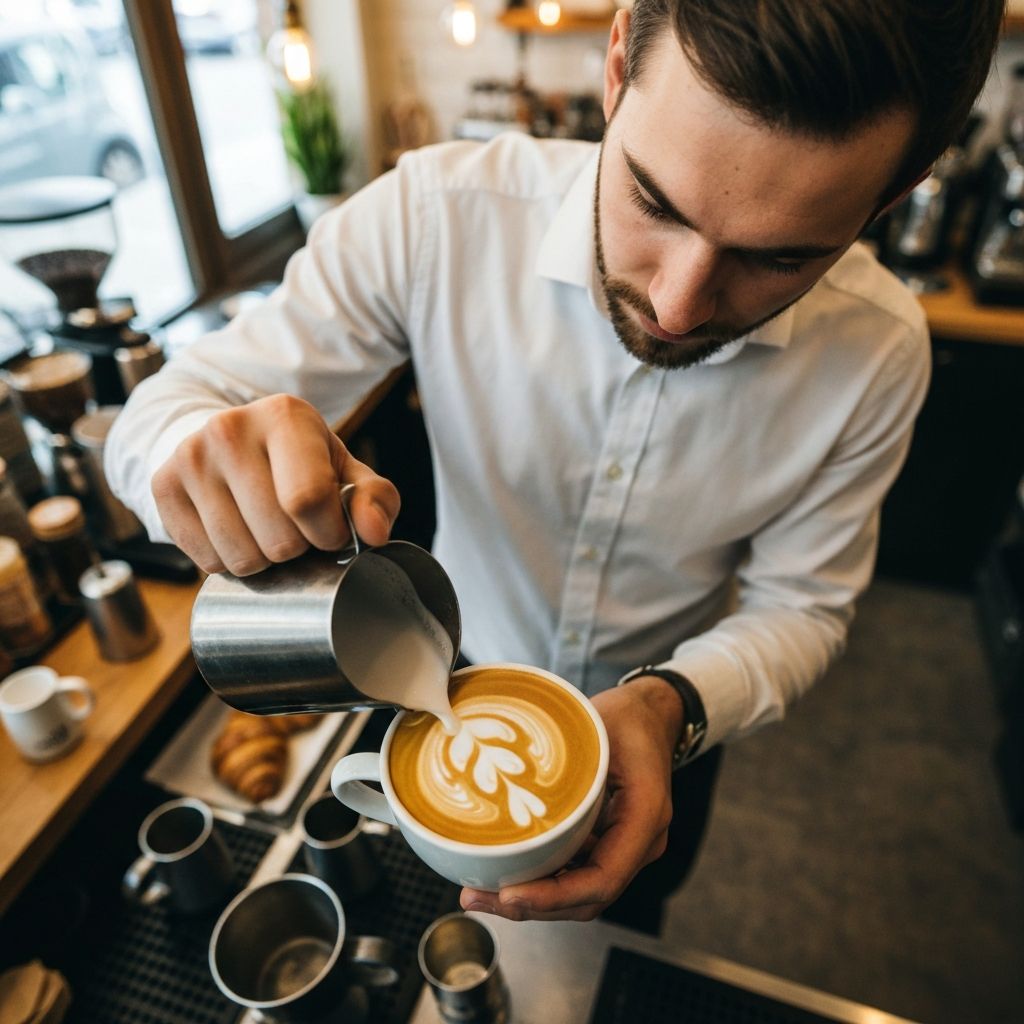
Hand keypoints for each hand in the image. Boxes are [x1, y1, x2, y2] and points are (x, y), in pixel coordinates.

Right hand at [151, 394, 400, 574]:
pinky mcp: (163, 485)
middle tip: (296, 527)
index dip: (328, 534)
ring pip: (241, 558)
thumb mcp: (346, 470)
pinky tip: (238, 532)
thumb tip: (374, 533)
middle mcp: (230, 428)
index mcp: (286, 416)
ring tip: (267, 530)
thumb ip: (374, 499)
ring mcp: (190, 456)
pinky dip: (229, 562)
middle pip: (277, 539)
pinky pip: (207, 561)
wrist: (230, 440)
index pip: (308, 500)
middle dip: (298, 549)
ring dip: (264, 560)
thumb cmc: (300, 462)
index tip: (331, 531)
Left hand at [459, 676, 682, 921]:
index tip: (509, 893)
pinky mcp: (609, 844)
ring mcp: (627, 848)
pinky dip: (541, 882)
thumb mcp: (597, 727)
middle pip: (586, 899)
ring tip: (479, 892)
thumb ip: (562, 758)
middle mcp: (641, 842)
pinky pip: (577, 875)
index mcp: (645, 815)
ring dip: (532, 900)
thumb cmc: (628, 716)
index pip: (601, 879)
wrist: (652, 714)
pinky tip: (504, 874)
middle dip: (531, 906)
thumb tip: (500, 772)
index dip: (553, 896)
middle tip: (476, 896)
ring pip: (579, 894)